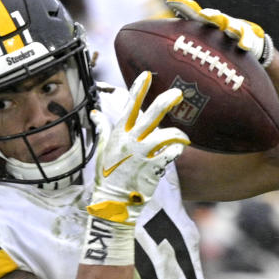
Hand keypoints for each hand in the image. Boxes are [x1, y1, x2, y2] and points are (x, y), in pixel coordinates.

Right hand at [88, 71, 188, 225]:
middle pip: (151, 116)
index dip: (138, 90)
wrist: (113, 203)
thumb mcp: (101, 151)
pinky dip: (177, 150)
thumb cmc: (107, 176)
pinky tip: (178, 151)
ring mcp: (142, 155)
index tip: (146, 75)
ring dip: (178, 134)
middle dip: (166, 101)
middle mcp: (131, 142)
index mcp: (119, 135)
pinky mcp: (153, 168)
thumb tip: (95, 114)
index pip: (129, 107)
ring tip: (184, 137)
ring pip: (166, 136)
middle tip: (178, 93)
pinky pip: (171, 154)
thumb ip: (102, 130)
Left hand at [166, 0, 274, 66]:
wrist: (242, 44)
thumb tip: (154, 45)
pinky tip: (243, 46)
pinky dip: (244, 41)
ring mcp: (232, 26)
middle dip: (208, 14)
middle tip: (203, 15)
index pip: (191, 12)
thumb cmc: (214, 44)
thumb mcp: (198, 42)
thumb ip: (181, 41)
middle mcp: (217, 21)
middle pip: (212, 16)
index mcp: (203, 22)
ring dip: (228, 25)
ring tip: (227, 29)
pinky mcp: (246, 35)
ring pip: (230, 24)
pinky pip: (246, 38)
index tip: (170, 0)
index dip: (181, 5)